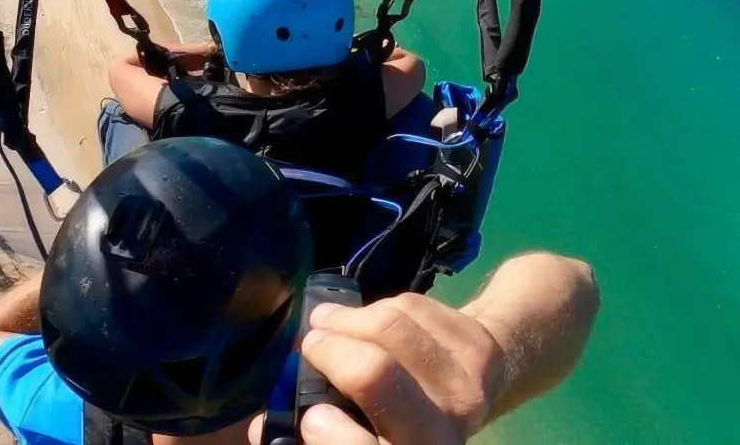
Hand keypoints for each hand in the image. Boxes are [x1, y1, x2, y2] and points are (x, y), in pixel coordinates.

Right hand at [262, 293, 510, 444]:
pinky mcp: (481, 348)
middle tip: (310, 343)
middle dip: (331, 350)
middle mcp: (441, 435)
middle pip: (377, 376)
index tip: (311, 415)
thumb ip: (311, 428)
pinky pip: (411, 308)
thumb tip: (258, 427)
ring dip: (348, 318)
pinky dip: (380, 306)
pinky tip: (372, 317)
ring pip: (390, 327)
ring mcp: (469, 388)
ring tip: (327, 320)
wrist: (481, 379)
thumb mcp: (358, 429)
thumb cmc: (399, 414)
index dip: (336, 436)